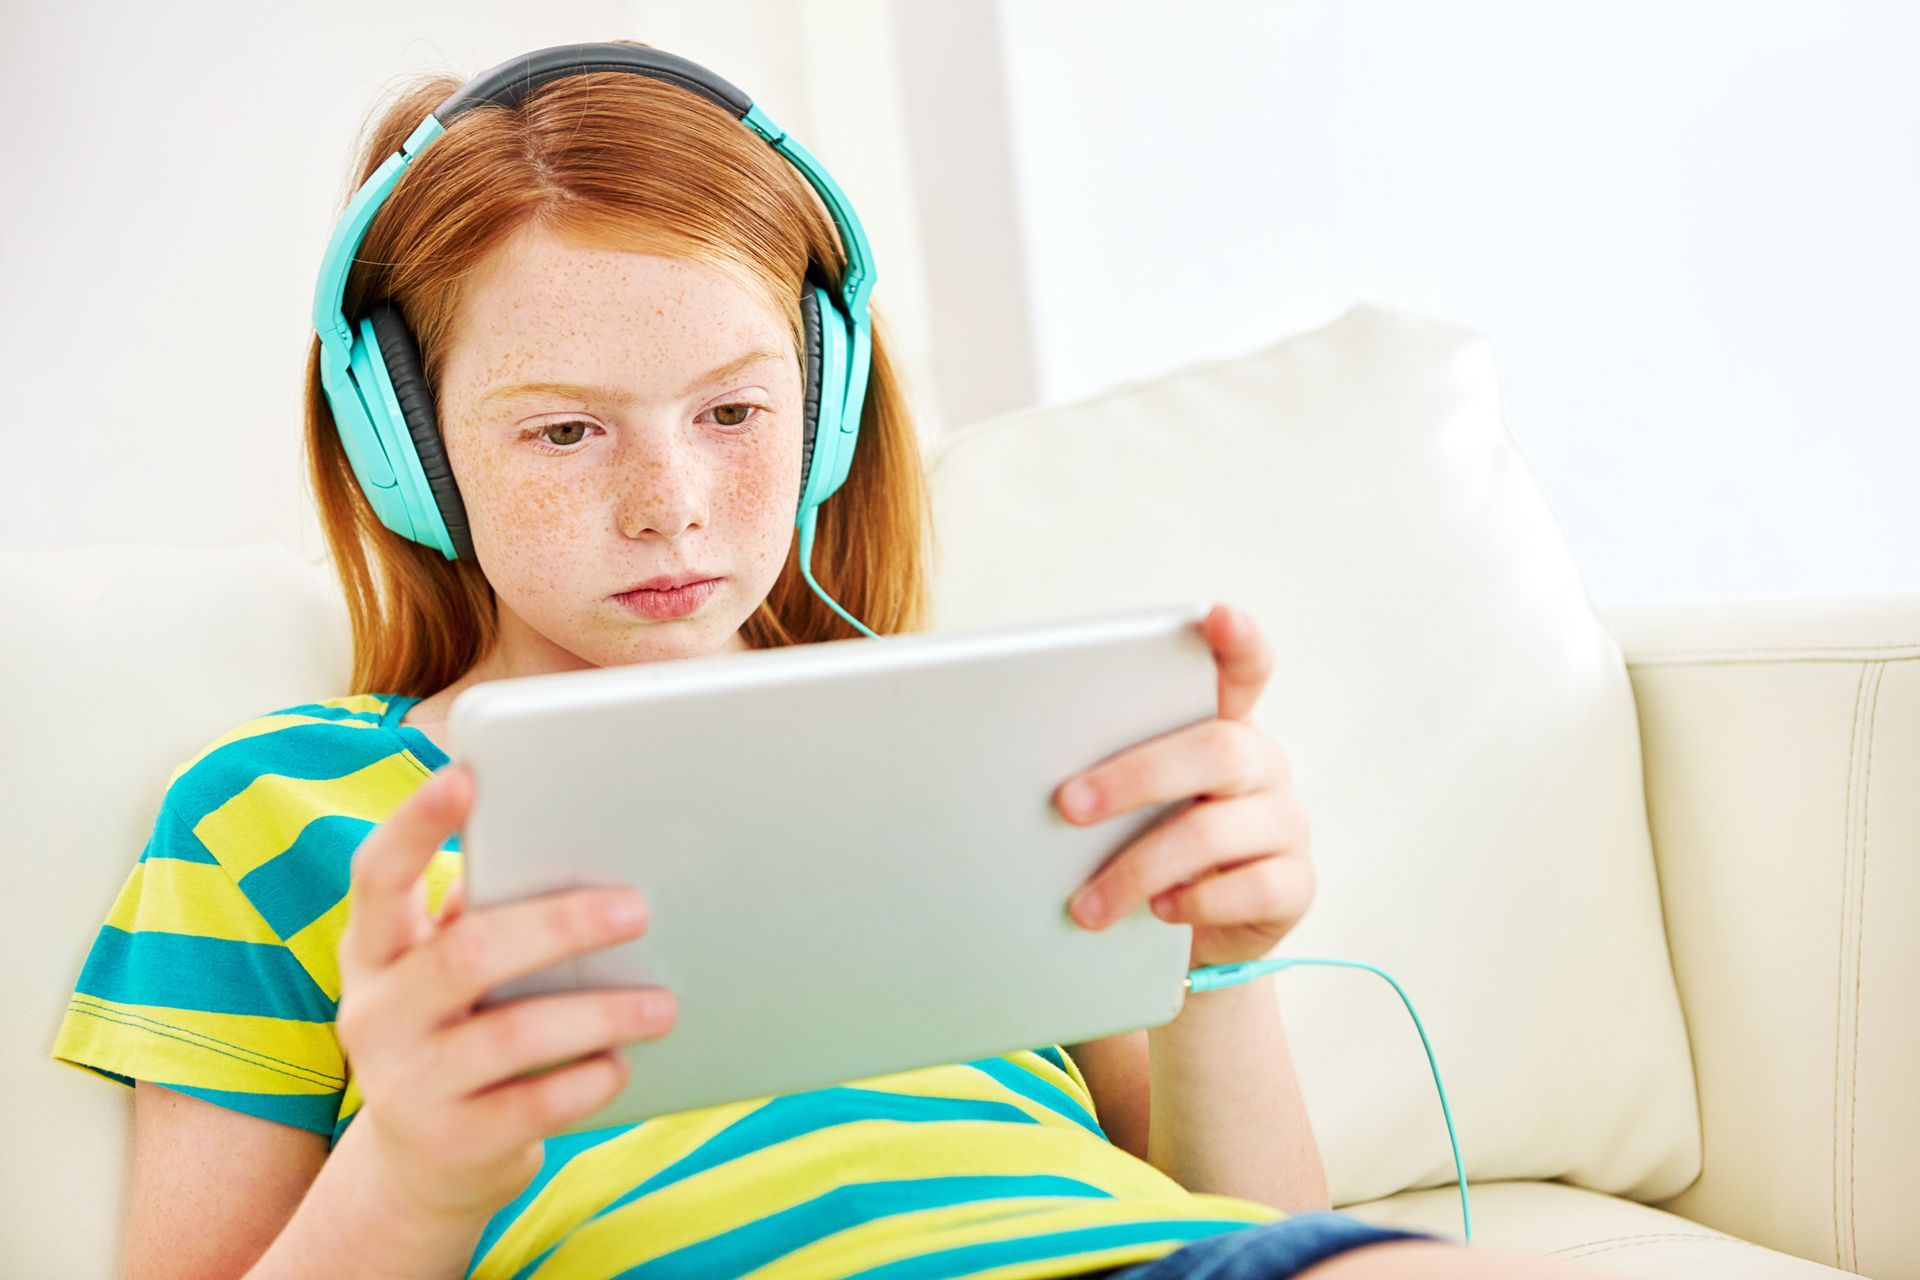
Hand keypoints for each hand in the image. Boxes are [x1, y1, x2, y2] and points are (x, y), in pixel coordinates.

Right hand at [332, 762, 678, 1225]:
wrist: (422, 1170)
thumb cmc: (457, 1035)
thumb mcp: (446, 976)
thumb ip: (484, 918)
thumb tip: (575, 856)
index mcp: (374, 950)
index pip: (377, 875)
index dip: (414, 822)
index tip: (464, 774)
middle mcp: (375, 1013)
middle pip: (467, 953)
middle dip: (560, 925)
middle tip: (636, 908)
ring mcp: (407, 1084)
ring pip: (512, 1035)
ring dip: (599, 1013)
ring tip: (662, 1004)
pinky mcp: (451, 1144)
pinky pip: (532, 1106)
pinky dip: (587, 1080)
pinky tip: (622, 1064)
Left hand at [1054, 603, 1314, 968]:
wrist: (1188, 938)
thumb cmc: (1142, 847)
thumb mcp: (1127, 802)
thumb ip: (1104, 765)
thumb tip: (1024, 766)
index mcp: (1224, 725)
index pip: (1246, 668)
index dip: (1238, 641)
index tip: (1217, 615)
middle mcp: (1263, 765)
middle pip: (1216, 750)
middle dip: (1134, 778)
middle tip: (1067, 806)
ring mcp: (1285, 824)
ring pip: (1216, 831)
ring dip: (1138, 868)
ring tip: (1085, 904)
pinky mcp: (1296, 884)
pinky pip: (1250, 889)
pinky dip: (1194, 902)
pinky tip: (1157, 912)